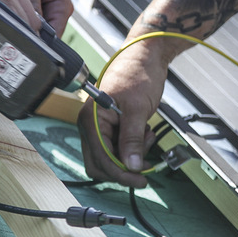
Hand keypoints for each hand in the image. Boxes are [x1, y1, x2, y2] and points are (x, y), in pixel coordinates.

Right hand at [77, 41, 166, 186]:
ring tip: (147, 138)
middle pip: (100, 163)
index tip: (140, 179)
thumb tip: (131, 166)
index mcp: (90, 118)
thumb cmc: (138, 73)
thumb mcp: (138, 109)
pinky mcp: (111, 126)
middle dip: (123, 167)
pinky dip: (133, 147)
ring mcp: (100, 126)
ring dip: (130, 156)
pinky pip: (118, 147)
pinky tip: (145, 134)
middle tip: (145, 167)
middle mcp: (90, 124)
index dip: (120, 173)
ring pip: (110, 157)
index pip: (100, 158)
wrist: (146, 57)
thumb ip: (132, 139)